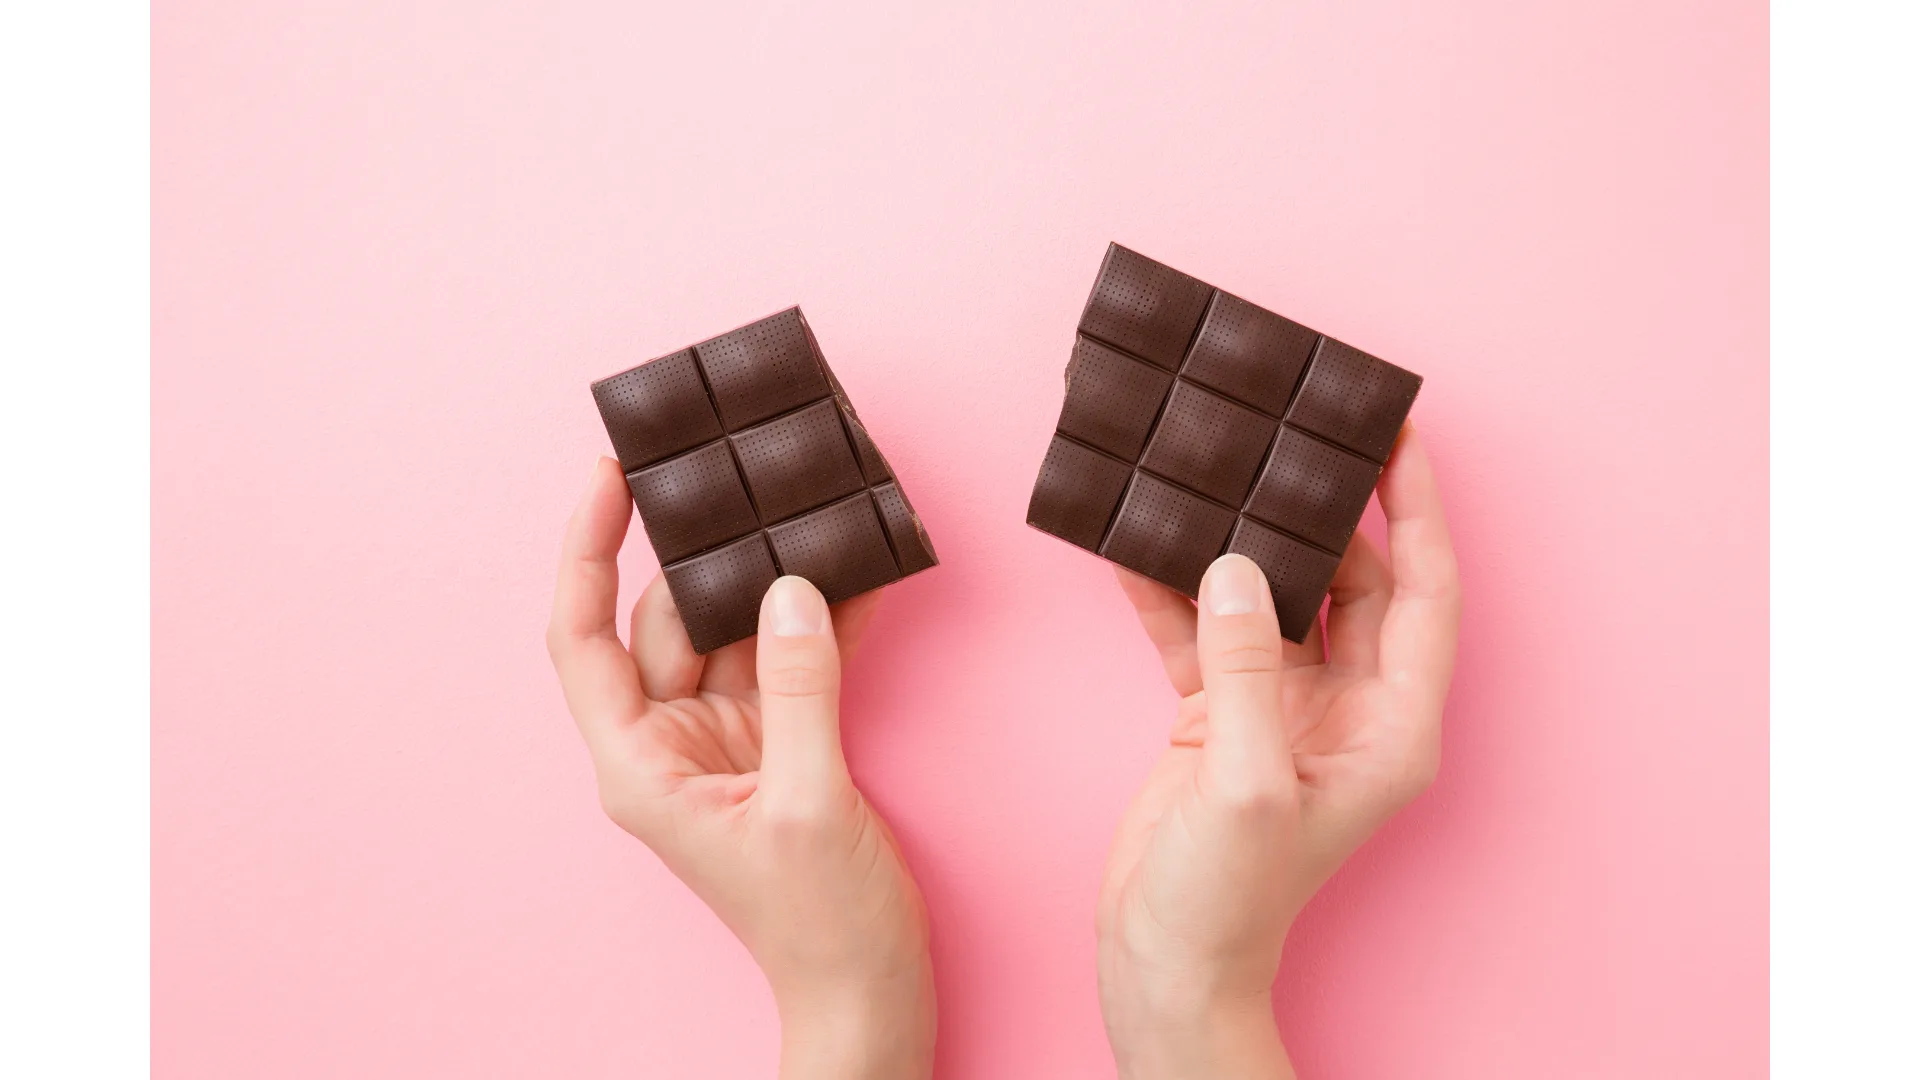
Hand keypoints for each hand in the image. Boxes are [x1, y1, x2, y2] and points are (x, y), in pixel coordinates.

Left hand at [546, 457, 934, 1079]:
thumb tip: (791, 588)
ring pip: (736, 631)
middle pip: (668, 619)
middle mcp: (671, 743)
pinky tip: (860, 576)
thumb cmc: (820, 926)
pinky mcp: (779, 743)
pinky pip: (790, 661)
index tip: (609, 475)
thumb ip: (799, 688)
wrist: (870, 992)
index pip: (584, 635)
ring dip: (775, 580)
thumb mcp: (807, 801)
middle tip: (744, 476)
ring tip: (811, 511)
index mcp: (641, 763)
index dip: (587, 549)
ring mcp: (725, 740)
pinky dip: (822, 622)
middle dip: (709, 552)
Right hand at [1096, 427, 1460, 1078]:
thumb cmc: (1229, 901)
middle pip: (1347, 583)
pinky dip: (1168, 593)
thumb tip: (1235, 569)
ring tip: (1208, 475)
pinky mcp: (1219, 717)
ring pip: (1268, 598)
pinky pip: (1201, 633)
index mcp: (1391, 726)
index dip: (1417, 511)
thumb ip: (1246, 667)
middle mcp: (1347, 709)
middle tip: (1284, 440)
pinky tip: (1134, 548)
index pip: (1423, 593)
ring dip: (1235, 545)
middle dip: (1317, 513)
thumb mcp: (1246, 782)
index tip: (1400, 437)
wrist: (1163, 963)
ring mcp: (1280, 709)